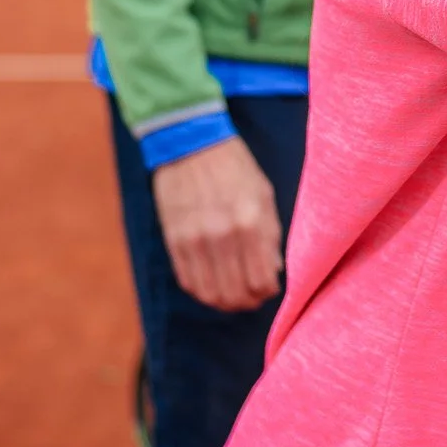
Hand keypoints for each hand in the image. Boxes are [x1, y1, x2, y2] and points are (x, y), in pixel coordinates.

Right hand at [152, 135, 284, 311]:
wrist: (190, 143)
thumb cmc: (234, 168)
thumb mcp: (264, 195)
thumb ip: (270, 235)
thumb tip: (273, 271)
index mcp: (250, 221)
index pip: (261, 281)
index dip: (268, 291)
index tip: (269, 287)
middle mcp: (221, 235)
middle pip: (235, 294)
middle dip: (248, 302)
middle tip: (253, 297)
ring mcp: (194, 240)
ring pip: (210, 294)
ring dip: (225, 302)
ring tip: (233, 295)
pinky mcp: (173, 240)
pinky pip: (188, 282)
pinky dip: (202, 291)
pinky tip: (212, 285)